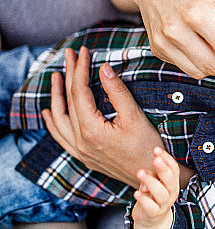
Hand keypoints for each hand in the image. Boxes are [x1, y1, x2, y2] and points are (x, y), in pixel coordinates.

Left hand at [43, 46, 164, 186]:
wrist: (152, 176)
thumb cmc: (147, 146)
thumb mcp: (135, 116)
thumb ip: (117, 91)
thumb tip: (103, 68)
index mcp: (91, 129)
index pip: (79, 91)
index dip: (80, 69)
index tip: (84, 51)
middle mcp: (80, 141)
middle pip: (68, 101)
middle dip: (69, 74)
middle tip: (70, 54)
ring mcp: (80, 150)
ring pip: (58, 119)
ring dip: (56, 96)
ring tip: (56, 76)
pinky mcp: (84, 156)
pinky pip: (60, 137)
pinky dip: (52, 122)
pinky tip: (48, 112)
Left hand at [131, 147, 179, 228]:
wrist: (152, 221)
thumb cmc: (152, 195)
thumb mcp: (153, 182)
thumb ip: (151, 175)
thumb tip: (144, 174)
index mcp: (173, 182)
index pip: (174, 169)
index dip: (167, 159)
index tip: (156, 150)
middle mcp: (171, 193)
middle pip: (170, 180)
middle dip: (163, 169)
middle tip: (155, 160)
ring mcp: (164, 204)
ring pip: (161, 193)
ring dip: (150, 182)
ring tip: (140, 173)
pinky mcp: (154, 214)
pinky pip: (151, 207)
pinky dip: (143, 200)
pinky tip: (137, 193)